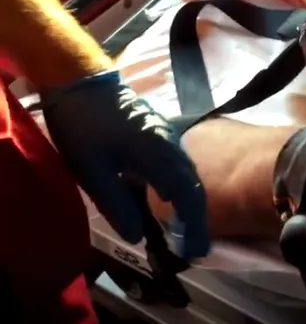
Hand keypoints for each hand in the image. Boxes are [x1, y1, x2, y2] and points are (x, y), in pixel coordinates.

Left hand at [41, 70, 209, 259]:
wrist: (81, 81)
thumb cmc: (83, 124)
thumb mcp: (91, 170)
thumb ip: (116, 204)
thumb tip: (137, 237)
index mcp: (156, 152)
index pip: (186, 194)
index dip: (193, 224)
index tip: (194, 251)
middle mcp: (169, 142)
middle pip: (192, 183)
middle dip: (196, 217)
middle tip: (193, 248)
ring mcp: (166, 132)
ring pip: (187, 171)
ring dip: (189, 200)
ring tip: (184, 229)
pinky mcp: (159, 129)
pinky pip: (178, 161)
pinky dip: (180, 184)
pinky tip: (169, 197)